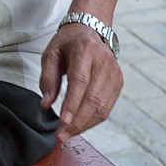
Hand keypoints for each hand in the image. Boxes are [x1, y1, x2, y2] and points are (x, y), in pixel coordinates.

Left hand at [40, 22, 122, 140]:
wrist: (91, 31)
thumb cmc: (68, 44)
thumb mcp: (51, 54)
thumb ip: (47, 78)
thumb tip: (46, 104)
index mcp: (85, 50)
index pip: (80, 81)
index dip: (72, 104)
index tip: (63, 122)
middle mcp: (104, 61)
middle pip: (93, 98)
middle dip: (77, 121)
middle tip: (61, 135)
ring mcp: (114, 72)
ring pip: (102, 106)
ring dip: (84, 124)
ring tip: (68, 134)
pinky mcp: (118, 82)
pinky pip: (107, 107)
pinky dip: (93, 120)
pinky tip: (80, 125)